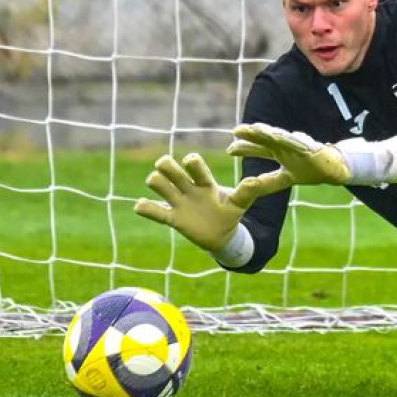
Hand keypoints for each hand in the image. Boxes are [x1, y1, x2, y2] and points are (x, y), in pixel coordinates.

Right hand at [133, 153, 266, 251]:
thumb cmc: (230, 214)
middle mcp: (189, 189)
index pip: (194, 164)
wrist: (222, 235)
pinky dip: (144, 208)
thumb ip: (246, 193)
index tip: (190, 163)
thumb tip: (254, 180)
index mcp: (206, 183)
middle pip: (169, 167)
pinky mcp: (173, 218)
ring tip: (162, 188)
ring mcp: (179, 203)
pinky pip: (154, 211)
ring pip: (158, 183)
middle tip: (169, 171)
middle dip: (166, 165)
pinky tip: (142, 205)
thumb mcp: (240, 204)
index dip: (190, 161)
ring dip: (156, 182)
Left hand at [227, 123, 351, 192]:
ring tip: (254, 128)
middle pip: (266, 139)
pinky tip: (277, 135)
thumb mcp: (287, 178)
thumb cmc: (312, 170)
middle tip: (236, 131)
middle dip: (251, 135)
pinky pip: (298, 143)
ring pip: (280, 137)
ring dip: (267, 133)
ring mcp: (299, 146)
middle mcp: (287, 147)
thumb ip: (269, 182)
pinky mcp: (311, 148)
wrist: (336, 169)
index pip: (260, 149)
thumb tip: (250, 186)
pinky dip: (287, 139)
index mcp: (280, 153)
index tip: (230, 150)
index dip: (245, 149)